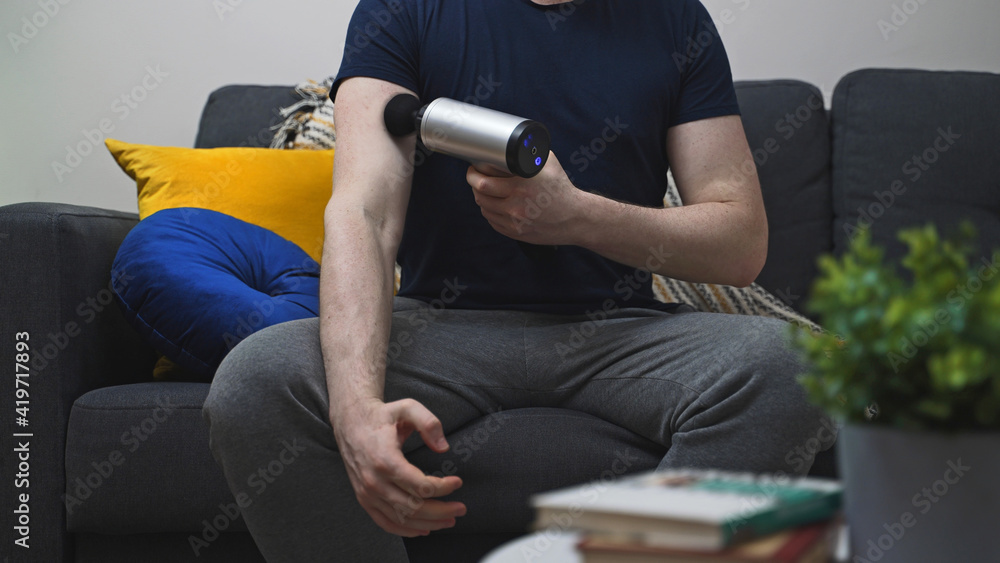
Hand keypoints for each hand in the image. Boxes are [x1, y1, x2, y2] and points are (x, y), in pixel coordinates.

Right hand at [332, 398, 465, 536]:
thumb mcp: (407, 407)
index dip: (443, 487)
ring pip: (402, 518)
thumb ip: (428, 423)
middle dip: (441, 510)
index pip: (420, 485)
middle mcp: (374, 481)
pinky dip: (405, 530)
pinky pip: (385, 522)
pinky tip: (423, 529)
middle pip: (414, 507)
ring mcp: (367, 493)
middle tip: (461, 508)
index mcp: (385, 460)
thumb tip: (443, 448)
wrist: (350, 422)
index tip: (457, 482)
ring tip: (449, 520)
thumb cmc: (381, 415)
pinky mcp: (364, 499)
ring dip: (428, 523)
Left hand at [466, 152, 589, 245]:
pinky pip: (492, 221)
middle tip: (475, 177)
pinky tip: (496, 204)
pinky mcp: (515, 233)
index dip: (473, 173)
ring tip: (486, 190)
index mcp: (521, 185)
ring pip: (484, 208)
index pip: (483, 181)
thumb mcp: (548, 163)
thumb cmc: (560, 188)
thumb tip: (510, 142)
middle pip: (479, 195)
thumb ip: (528, 152)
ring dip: (481, 197)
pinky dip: (490, 211)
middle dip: (474, 183)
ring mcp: (514, 221)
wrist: (574, 218)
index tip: (474, 167)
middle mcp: (516, 205)